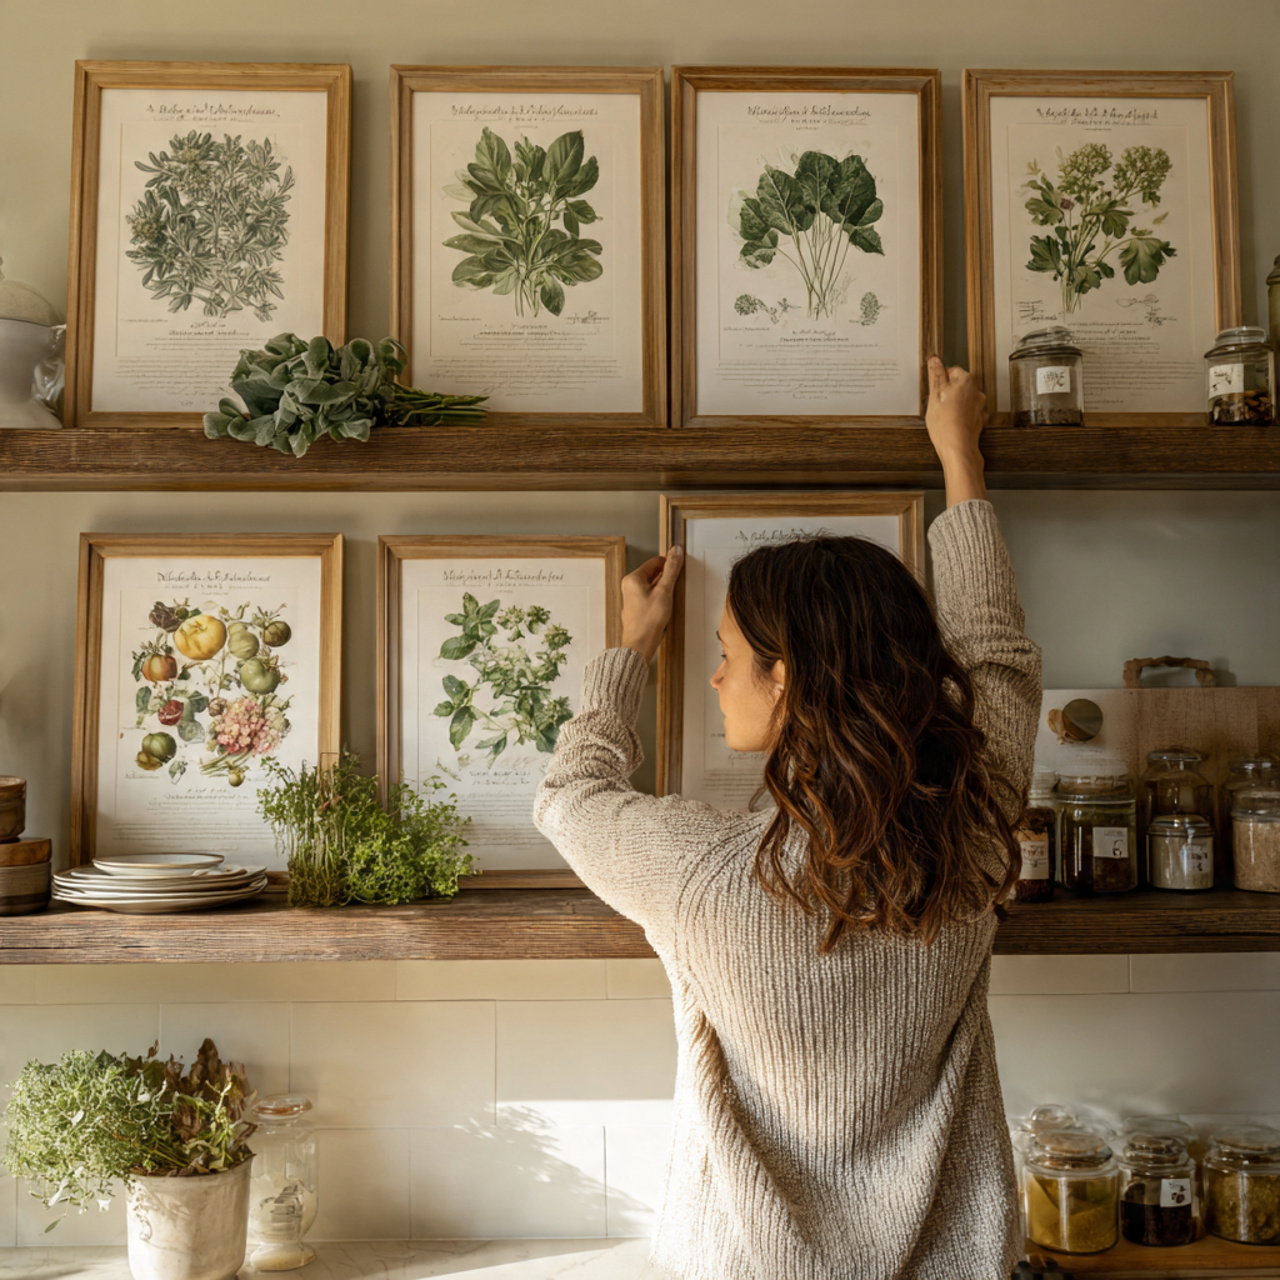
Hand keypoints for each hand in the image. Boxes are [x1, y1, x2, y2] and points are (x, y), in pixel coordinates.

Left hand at [620, 547, 683, 662]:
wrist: (640, 644)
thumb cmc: (649, 621)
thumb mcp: (664, 591)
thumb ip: (671, 570)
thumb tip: (675, 551)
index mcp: (633, 579)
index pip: (655, 562)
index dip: (669, 566)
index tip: (678, 572)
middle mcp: (629, 586)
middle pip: (653, 574)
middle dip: (666, 581)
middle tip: (671, 592)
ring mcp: (631, 598)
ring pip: (652, 587)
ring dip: (663, 592)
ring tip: (666, 604)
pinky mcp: (636, 608)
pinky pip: (650, 598)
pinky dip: (658, 601)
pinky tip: (662, 611)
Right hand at [925, 355, 988, 505]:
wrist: (958, 448)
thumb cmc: (946, 424)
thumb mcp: (934, 395)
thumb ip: (936, 374)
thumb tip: (934, 359)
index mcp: (966, 381)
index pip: (952, 371)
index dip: (940, 380)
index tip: (934, 390)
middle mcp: (977, 392)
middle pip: (958, 385)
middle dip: (947, 393)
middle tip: (937, 404)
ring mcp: (979, 407)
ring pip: (963, 400)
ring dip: (954, 405)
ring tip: (943, 416)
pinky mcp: (978, 421)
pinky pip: (967, 414)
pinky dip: (960, 417)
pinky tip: (951, 424)